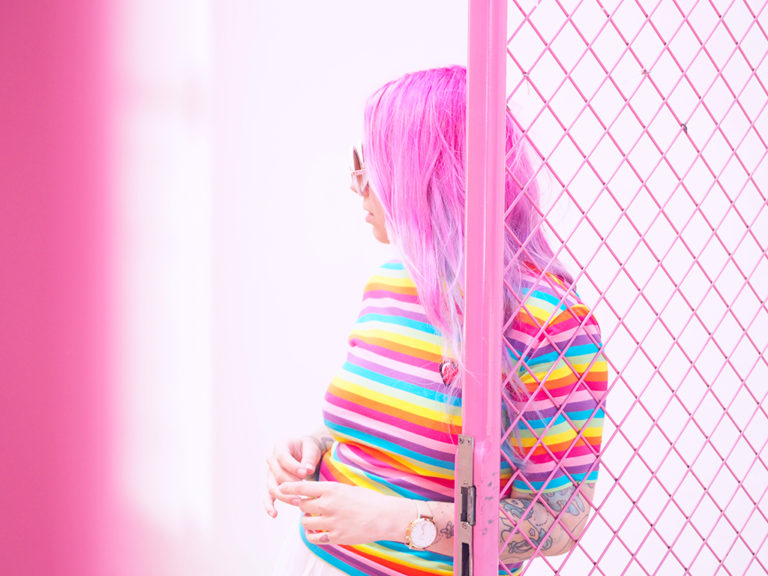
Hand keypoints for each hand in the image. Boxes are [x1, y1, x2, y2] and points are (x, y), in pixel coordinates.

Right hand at [264, 436, 324, 517]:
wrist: (306, 453)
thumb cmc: (309, 449)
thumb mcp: (312, 449)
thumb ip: (309, 458)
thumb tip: (308, 469)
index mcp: (280, 446)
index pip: (282, 457)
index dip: (293, 466)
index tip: (305, 473)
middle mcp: (272, 459)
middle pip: (277, 474)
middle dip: (290, 483)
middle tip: (304, 489)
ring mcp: (270, 473)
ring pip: (272, 487)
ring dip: (284, 496)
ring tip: (298, 501)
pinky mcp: (272, 484)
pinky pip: (267, 496)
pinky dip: (269, 505)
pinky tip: (274, 514)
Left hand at [280, 481, 412, 545]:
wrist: (385, 516)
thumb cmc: (369, 500)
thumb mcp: (348, 488)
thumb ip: (330, 491)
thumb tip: (316, 493)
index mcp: (332, 489)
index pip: (303, 488)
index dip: (289, 488)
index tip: (281, 488)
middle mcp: (328, 505)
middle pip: (302, 506)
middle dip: (302, 505)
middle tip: (306, 505)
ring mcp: (331, 522)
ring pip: (306, 522)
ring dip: (307, 520)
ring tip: (313, 518)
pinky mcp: (336, 537)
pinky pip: (314, 537)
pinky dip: (312, 534)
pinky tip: (315, 531)